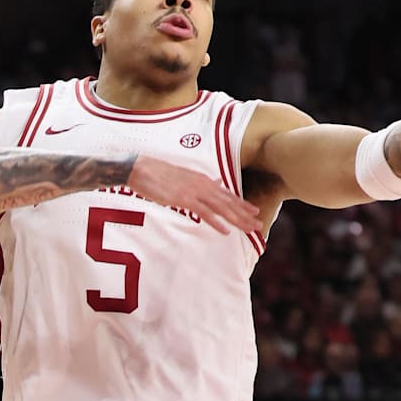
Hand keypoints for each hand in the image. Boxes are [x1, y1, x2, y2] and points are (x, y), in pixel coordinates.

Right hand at [126, 155, 262, 233]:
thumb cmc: (159, 174)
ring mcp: (194, 191)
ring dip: (237, 219)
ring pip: (221, 208)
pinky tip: (225, 231)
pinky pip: (204, 213)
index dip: (241, 203)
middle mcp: (203, 184)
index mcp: (203, 179)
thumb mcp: (184, 176)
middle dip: (244, 214)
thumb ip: (201, 182)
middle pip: (228, 202)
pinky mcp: (184, 199)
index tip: (254, 211)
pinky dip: (216, 222)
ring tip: (249, 229)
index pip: (226, 194)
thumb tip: (216, 182)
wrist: (142, 169)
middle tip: (258, 225)